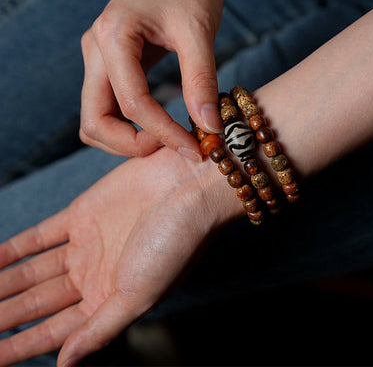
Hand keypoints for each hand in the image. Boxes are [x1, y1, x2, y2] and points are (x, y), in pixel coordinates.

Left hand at [0, 147, 240, 365]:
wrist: (189, 187)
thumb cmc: (175, 244)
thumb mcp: (140, 294)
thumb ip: (101, 328)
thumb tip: (65, 363)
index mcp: (111, 299)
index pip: (56, 332)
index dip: (21, 347)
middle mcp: (95, 274)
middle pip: (38, 303)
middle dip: (4, 317)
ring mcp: (86, 243)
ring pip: (32, 271)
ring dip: (3, 286)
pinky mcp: (80, 213)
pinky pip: (38, 236)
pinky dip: (13, 249)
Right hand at [79, 0, 224, 159]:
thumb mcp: (199, 31)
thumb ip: (201, 81)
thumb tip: (209, 127)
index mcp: (113, 37)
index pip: (132, 104)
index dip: (164, 133)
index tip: (194, 148)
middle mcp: (96, 51)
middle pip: (95, 122)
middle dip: (132, 146)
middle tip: (173, 147)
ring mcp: (99, 59)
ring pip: (96, 120)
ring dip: (127, 141)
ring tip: (167, 139)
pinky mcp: (110, 65)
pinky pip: (109, 108)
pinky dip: (130, 126)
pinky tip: (160, 126)